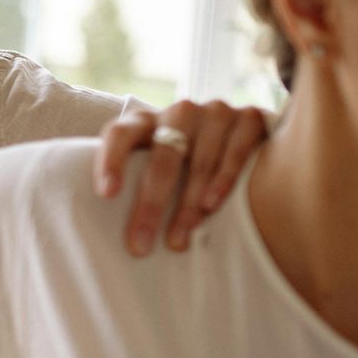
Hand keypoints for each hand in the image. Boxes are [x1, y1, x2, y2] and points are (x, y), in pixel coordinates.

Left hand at [94, 100, 270, 254]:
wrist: (243, 136)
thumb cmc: (184, 163)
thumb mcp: (155, 164)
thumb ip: (136, 181)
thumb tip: (108, 231)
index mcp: (146, 121)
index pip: (120, 134)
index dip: (111, 160)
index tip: (107, 195)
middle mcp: (180, 112)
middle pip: (163, 156)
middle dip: (151, 204)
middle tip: (140, 245)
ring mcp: (217, 112)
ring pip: (199, 161)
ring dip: (186, 205)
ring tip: (176, 241)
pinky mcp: (251, 119)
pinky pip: (235, 152)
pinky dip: (222, 182)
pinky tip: (210, 207)